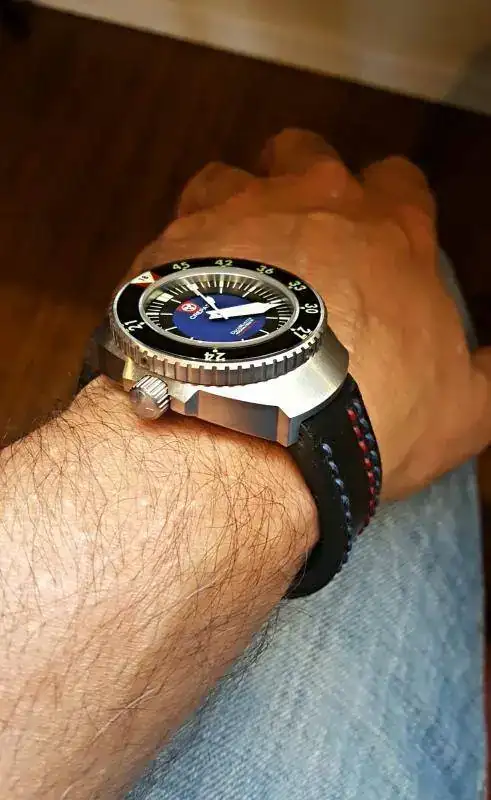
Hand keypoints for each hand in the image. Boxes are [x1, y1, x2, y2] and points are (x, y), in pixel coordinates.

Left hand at [129, 128, 489, 500]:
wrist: (257, 420)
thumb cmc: (365, 408)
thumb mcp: (460, 410)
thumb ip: (483, 377)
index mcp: (388, 232)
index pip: (398, 180)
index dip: (389, 202)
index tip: (379, 236)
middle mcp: (311, 203)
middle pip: (306, 152)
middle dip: (302, 180)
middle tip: (295, 233)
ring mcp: (235, 215)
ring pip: (229, 176)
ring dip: (231, 208)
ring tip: (231, 264)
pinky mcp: (174, 246)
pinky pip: (172, 229)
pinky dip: (179, 256)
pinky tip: (183, 299)